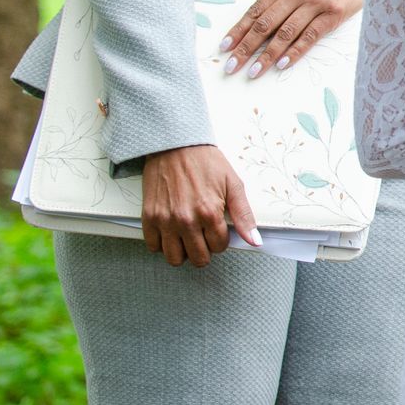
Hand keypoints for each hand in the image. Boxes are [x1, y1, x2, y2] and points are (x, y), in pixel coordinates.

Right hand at [140, 144, 262, 266]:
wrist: (176, 145)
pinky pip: (153, 246)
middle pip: (198, 258)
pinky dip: (162, 244)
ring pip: (174, 258)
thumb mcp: (233, 184)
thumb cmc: (205, 162)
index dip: (221, 240)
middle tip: (204, 236)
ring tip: (188, 237)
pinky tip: (171, 231)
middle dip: (205, 251)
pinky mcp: (148, 217)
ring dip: (184, 252)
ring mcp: (165, 220)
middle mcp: (186, 220)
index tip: (218, 229)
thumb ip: (244, 215)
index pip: (219, 246)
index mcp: (209, 212)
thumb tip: (255, 240)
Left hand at [220, 0, 371, 79]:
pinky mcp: (334, 12)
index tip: (226, 47)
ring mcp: (315, 2)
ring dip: (267, 55)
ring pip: (284, 32)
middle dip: (246, 47)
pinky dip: (295, 51)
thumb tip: (264, 21)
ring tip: (254, 71)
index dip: (239, 30)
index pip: (256, 10)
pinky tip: (283, 64)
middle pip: (265, 23)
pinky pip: (310, 35)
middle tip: (232, 65)